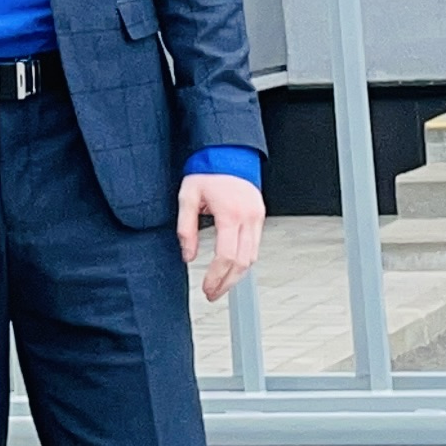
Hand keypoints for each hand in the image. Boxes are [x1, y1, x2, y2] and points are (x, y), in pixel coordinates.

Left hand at [177, 171, 264, 303]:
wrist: (229, 152)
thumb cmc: (208, 171)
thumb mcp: (187, 197)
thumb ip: (186, 229)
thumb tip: (187, 255)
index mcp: (229, 213)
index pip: (226, 256)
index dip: (216, 277)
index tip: (206, 288)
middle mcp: (247, 217)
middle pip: (243, 262)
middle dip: (227, 283)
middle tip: (213, 293)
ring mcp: (257, 217)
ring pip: (253, 257)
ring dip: (237, 276)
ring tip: (221, 285)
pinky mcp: (259, 216)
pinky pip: (255, 245)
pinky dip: (244, 261)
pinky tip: (232, 267)